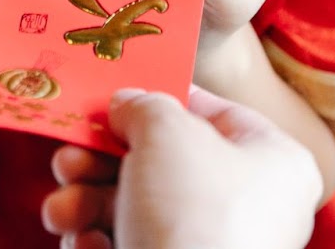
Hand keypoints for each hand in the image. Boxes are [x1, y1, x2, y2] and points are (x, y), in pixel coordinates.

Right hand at [42, 86, 320, 248]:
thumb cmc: (194, 215)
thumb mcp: (166, 130)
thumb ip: (143, 105)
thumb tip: (125, 106)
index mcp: (274, 162)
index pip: (213, 113)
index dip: (159, 100)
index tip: (113, 100)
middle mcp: (250, 208)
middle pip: (162, 164)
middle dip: (103, 160)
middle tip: (69, 156)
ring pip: (135, 210)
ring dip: (85, 201)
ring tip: (61, 209)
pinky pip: (128, 248)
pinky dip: (95, 244)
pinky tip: (82, 243)